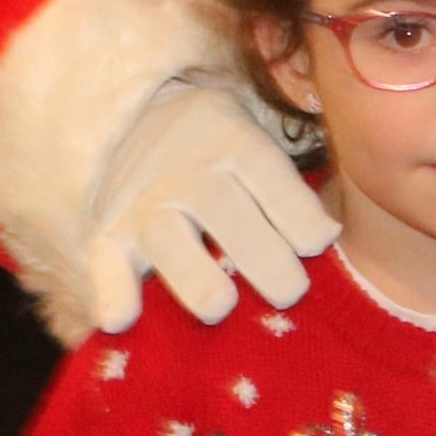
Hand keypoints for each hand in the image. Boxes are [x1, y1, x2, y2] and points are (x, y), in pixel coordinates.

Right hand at [84, 77, 338, 331]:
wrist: (128, 116)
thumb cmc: (214, 142)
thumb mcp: (252, 131)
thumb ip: (287, 181)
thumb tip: (329, 236)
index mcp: (233, 141)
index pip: (273, 181)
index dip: (299, 216)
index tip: (318, 243)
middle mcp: (187, 172)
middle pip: (231, 219)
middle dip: (267, 261)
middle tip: (289, 292)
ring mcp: (144, 205)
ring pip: (173, 246)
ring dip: (200, 282)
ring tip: (221, 306)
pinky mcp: (106, 235)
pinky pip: (106, 267)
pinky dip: (113, 294)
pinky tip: (124, 319)